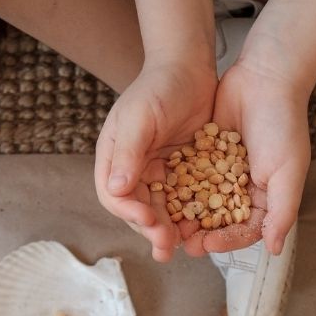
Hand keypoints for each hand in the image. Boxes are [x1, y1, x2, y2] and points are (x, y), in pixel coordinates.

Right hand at [94, 58, 216, 261]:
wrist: (189, 67)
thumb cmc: (158, 87)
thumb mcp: (139, 117)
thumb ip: (127, 152)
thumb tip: (115, 190)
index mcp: (114, 159)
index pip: (114, 197)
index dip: (129, 213)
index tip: (149, 220)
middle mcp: (132, 170)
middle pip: (138, 210)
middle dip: (152, 230)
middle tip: (167, 247)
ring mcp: (158, 173)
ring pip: (161, 209)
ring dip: (170, 229)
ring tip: (183, 247)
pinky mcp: (183, 172)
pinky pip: (184, 199)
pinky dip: (190, 214)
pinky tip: (202, 227)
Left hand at [185, 57, 310, 257]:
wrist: (265, 78)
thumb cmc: (283, 126)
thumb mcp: (288, 172)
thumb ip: (282, 212)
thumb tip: (275, 249)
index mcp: (264, 199)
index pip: (243, 231)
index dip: (225, 241)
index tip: (205, 244)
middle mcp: (242, 190)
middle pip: (218, 222)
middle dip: (199, 233)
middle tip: (179, 243)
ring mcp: (221, 173)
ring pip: (199, 202)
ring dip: (184, 215)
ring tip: (166, 225)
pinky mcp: (204, 156)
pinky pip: (187, 177)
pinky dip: (176, 188)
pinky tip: (160, 196)